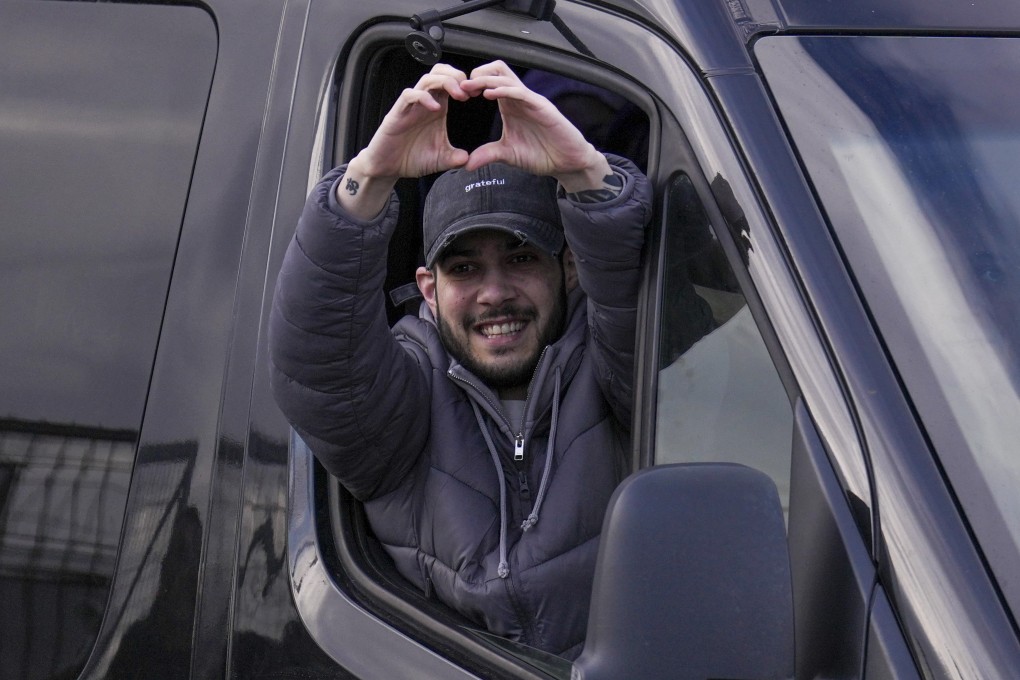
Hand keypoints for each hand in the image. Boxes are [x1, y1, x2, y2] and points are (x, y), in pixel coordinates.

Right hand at [355, 63, 472, 179]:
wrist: (387, 168)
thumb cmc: (411, 159)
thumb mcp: (440, 160)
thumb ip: (455, 158)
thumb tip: (468, 159)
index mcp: (437, 108)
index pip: (450, 81)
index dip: (466, 83)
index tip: (478, 94)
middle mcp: (424, 103)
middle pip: (439, 73)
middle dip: (457, 76)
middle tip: (469, 91)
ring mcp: (410, 106)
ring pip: (426, 79)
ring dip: (445, 82)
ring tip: (459, 95)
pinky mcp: (397, 113)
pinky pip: (409, 95)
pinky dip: (423, 97)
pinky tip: (435, 108)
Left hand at [460, 61, 610, 191]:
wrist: (567, 163)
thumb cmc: (542, 154)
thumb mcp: (508, 155)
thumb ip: (488, 155)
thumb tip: (467, 164)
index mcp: (510, 106)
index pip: (489, 82)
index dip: (472, 84)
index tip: (458, 94)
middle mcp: (519, 99)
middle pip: (497, 70)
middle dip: (477, 74)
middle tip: (462, 88)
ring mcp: (531, 101)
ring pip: (507, 76)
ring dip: (486, 79)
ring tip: (469, 87)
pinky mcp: (542, 107)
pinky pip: (521, 92)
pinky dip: (504, 90)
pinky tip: (490, 95)